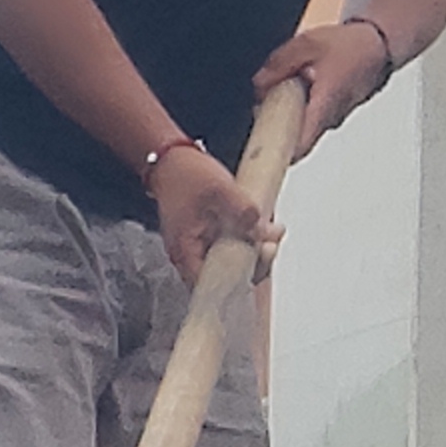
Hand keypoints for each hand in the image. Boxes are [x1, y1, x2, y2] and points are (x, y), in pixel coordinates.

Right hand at [145, 140, 280, 288]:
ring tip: (273, 234)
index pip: (211, 285)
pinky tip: (264, 228)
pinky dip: (248, 242)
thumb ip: (243, 211)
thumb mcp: (220, 189)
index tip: (255, 262)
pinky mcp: (208, 240)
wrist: (172, 160)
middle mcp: (190, 256)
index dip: (236, 281)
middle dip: (253, 264)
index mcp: (186, 251)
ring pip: (231, 265)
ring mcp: (199, 249)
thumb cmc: (186, 175)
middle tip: (271, 246)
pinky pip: (231, 250)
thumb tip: (263, 232)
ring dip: (254, 252)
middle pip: (225, 280)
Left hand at [255, 17, 390, 160]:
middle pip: (295, 138)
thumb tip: (258, 86)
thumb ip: (278, 66)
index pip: (297, 147)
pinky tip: (299, 86)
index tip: (258, 143)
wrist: (379, 45)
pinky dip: (300, 107)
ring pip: (303, 127)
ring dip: (288, 113)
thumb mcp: (305, 45)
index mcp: (323, 106)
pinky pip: (311, 117)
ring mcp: (333, 119)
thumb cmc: (350, 46)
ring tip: (285, 88)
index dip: (275, 152)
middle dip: (275, 124)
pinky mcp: (335, 113)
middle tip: (264, 104)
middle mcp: (330, 119)